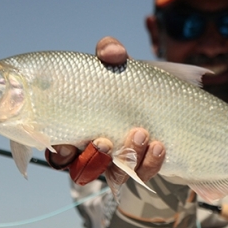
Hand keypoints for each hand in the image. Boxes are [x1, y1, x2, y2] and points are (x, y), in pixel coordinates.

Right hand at [46, 37, 165, 184]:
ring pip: (114, 175)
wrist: (168, 100)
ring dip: (126, 157)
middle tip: (103, 141)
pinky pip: (143, 173)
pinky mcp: (144, 167)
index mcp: (77, 129)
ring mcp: (119, 162)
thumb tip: (111, 53)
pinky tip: (159, 146)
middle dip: (92, 159)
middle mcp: (94, 152)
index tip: (66, 147)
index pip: (58, 151)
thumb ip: (110, 52)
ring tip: (140, 134)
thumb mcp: (118, 64)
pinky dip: (150, 162)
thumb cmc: (129, 82)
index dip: (59, 154)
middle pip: (82, 170)